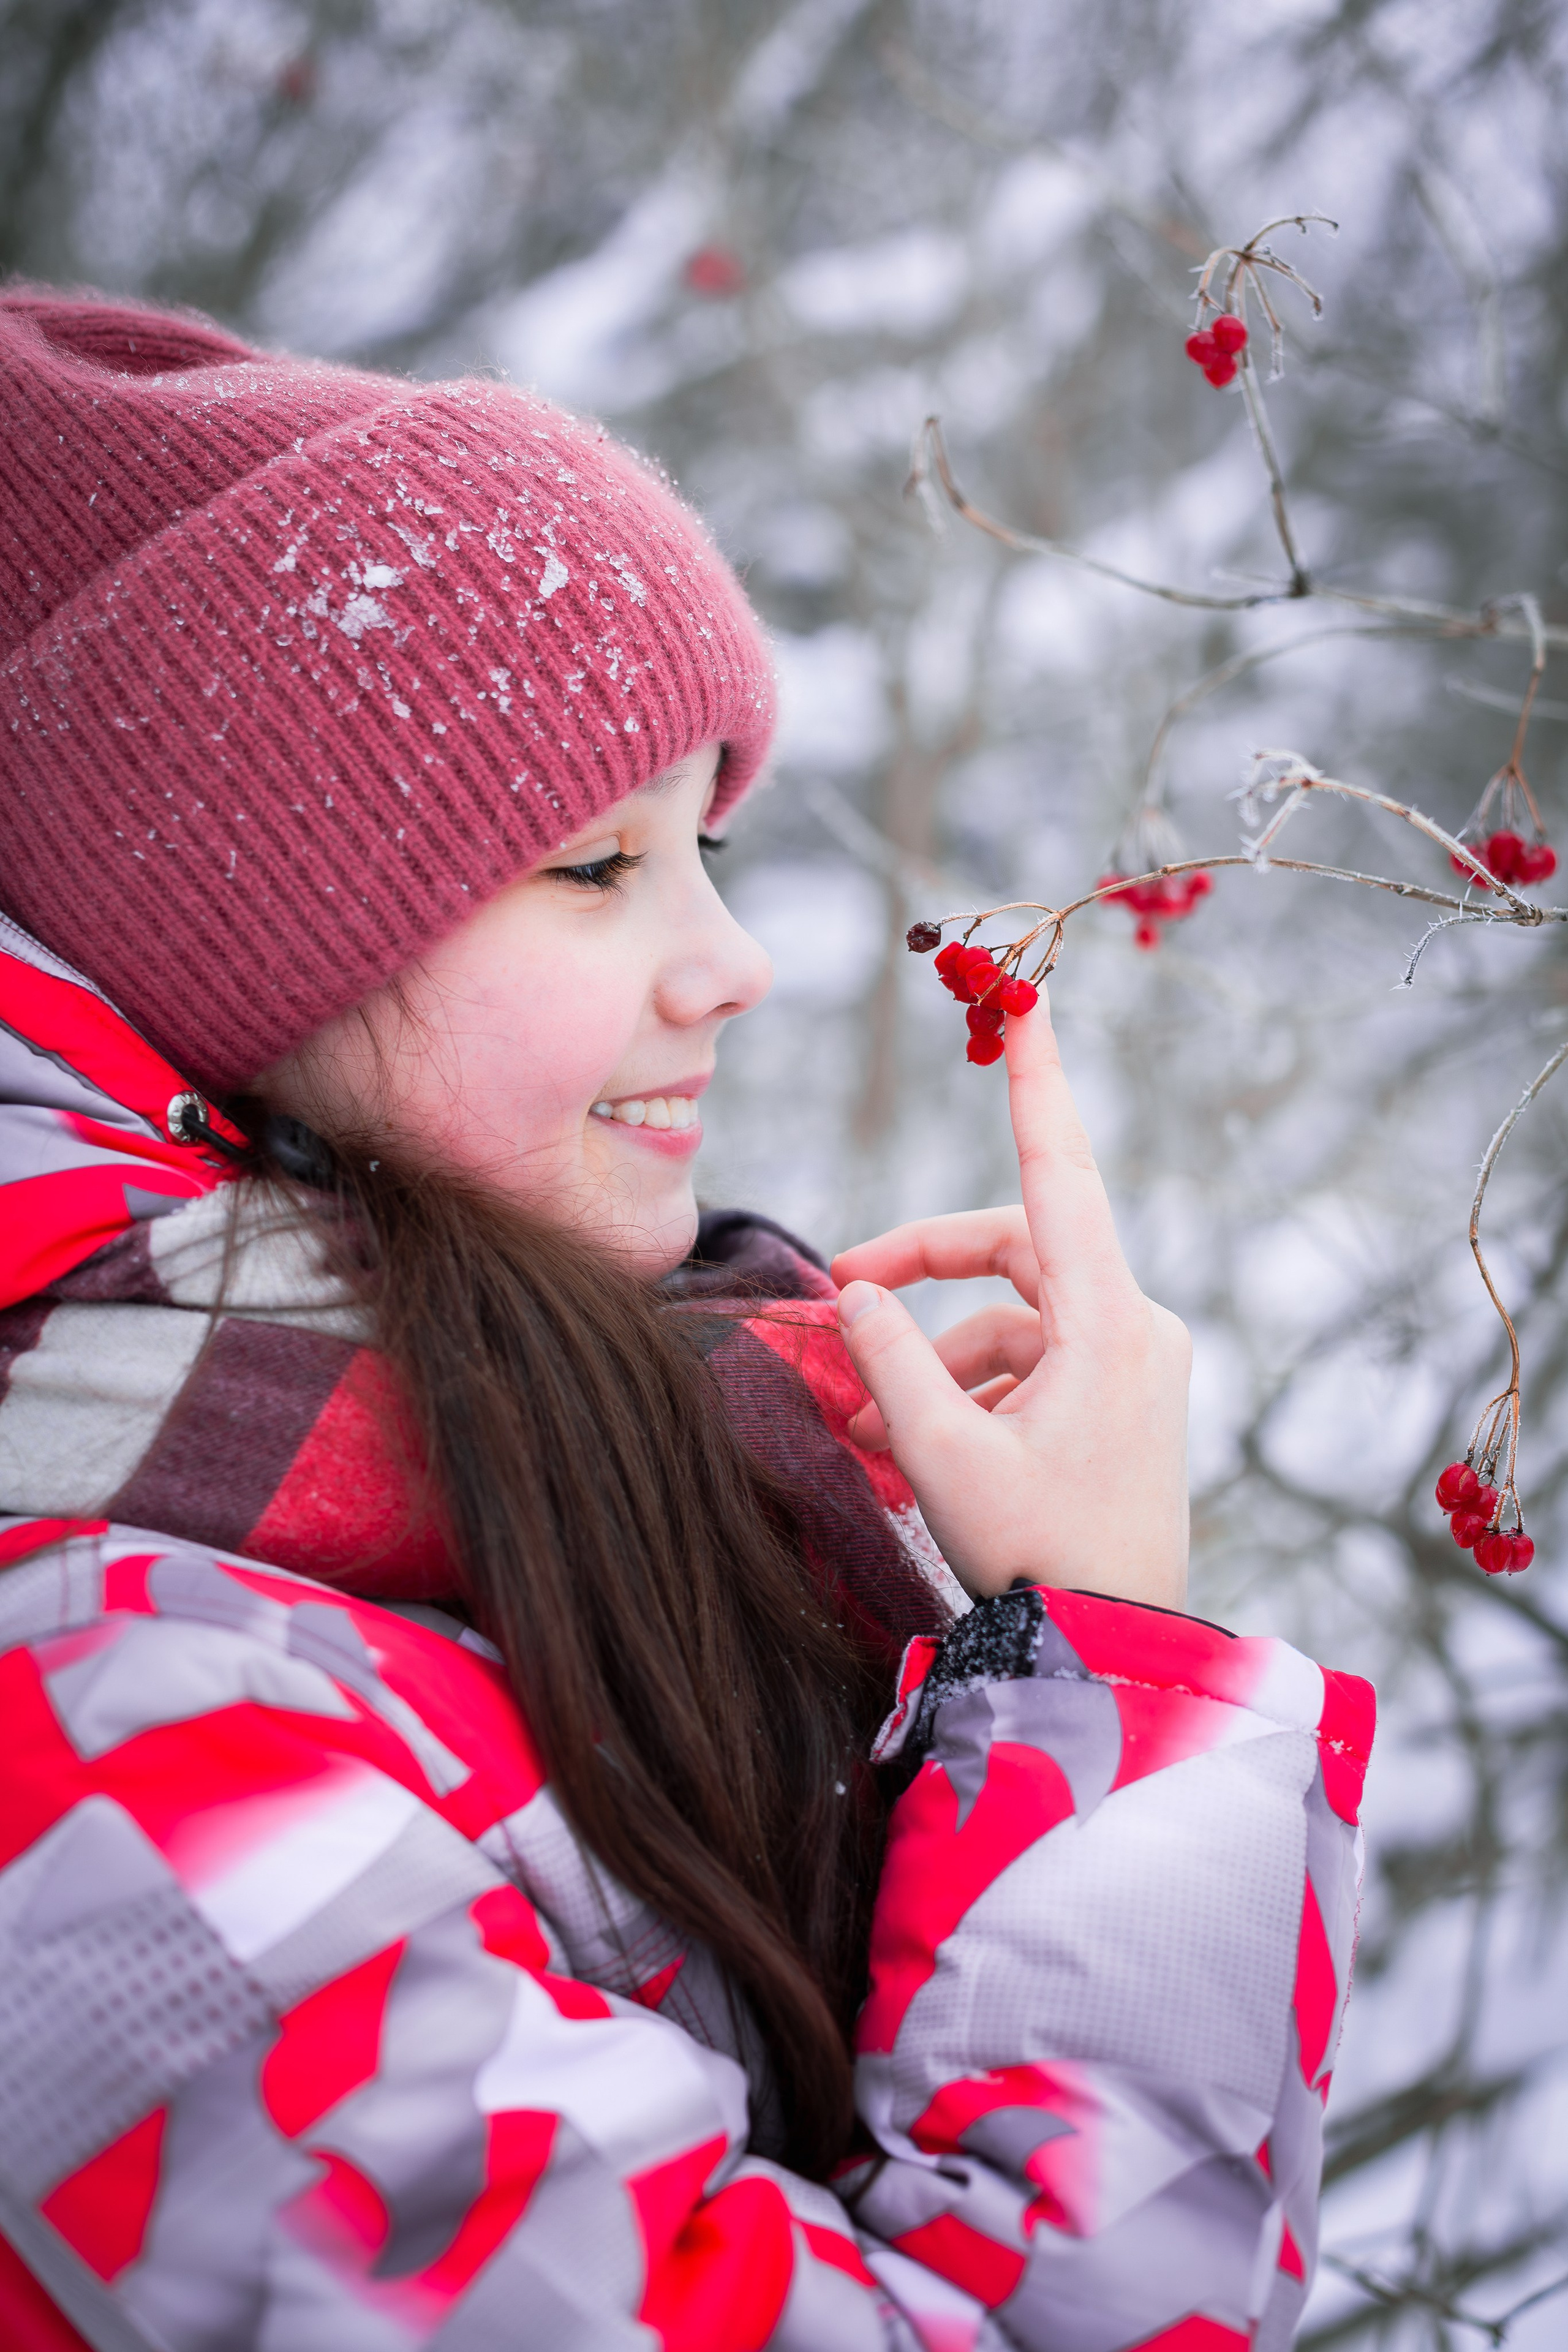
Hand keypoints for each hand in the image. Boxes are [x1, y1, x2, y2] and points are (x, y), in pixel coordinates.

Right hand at [829, 989, 1190, 1608]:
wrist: (1117, 1656)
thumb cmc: (1039, 1558)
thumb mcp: (942, 1456)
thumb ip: (890, 1359)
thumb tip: (858, 1294)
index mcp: (1108, 1322)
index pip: (1059, 1172)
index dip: (1033, 1080)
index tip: (1020, 997)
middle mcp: (1134, 1327)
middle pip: (1013, 1255)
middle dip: (920, 1278)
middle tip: (840, 1298)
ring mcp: (1134, 1366)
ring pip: (1012, 1321)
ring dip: (931, 1359)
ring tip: (856, 1423)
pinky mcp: (1124, 1403)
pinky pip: (1033, 1366)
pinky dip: (968, 1392)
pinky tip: (906, 1449)